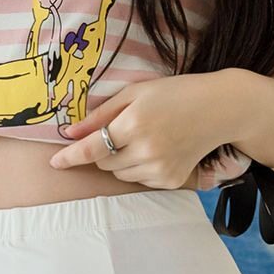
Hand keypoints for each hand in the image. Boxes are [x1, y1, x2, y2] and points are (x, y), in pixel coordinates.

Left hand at [49, 71, 241, 188]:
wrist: (219, 109)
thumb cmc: (174, 94)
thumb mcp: (135, 93)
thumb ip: (100, 115)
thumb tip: (70, 133)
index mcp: (134, 124)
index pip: (91, 148)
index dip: (70, 156)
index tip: (55, 162)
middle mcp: (146, 150)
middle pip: (103, 163)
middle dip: (102, 150)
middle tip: (122, 131)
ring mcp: (160, 168)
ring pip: (119, 174)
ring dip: (120, 160)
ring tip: (143, 138)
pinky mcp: (171, 180)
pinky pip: (139, 180)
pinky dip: (139, 167)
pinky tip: (158, 149)